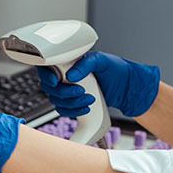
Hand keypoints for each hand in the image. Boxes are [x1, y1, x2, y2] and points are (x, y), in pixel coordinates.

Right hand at [36, 51, 159, 116]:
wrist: (125, 88)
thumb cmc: (114, 69)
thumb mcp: (101, 60)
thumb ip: (85, 64)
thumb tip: (71, 74)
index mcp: (68, 62)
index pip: (47, 67)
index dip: (46, 75)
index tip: (56, 81)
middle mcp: (65, 76)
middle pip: (50, 88)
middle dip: (64, 92)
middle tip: (80, 90)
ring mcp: (68, 90)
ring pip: (57, 101)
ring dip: (72, 103)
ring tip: (89, 98)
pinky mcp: (73, 103)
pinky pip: (64, 111)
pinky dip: (74, 111)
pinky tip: (86, 108)